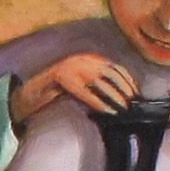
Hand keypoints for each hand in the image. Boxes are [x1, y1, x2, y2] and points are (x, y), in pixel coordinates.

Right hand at [13, 53, 137, 126]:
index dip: (128, 80)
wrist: (34, 90)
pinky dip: (99, 103)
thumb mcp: (82, 81)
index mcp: (88, 59)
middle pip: (110, 75)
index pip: (115, 68)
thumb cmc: (61, 89)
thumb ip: (98, 83)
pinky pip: (86, 93)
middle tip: (131, 104)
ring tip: (122, 110)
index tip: (135, 93)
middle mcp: (82, 61)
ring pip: (100, 84)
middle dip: (123, 90)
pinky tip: (107, 112)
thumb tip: (122, 96)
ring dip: (114, 98)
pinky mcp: (65, 80)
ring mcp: (73, 69)